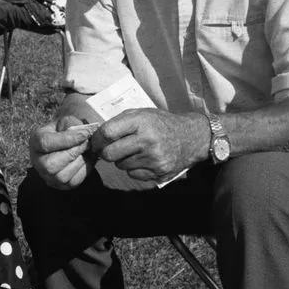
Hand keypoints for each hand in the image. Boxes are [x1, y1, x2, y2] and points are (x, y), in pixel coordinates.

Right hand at [29, 117, 96, 189]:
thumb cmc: (65, 129)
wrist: (66, 142)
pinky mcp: (59, 185)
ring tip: (89, 150)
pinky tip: (88, 158)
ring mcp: (46, 176)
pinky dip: (84, 170)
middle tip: (88, 143)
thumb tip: (85, 133)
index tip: (85, 134)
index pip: (46, 143)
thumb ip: (73, 125)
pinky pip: (73, 182)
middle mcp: (36, 161)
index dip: (67, 139)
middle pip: (51, 164)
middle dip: (73, 153)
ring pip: (62, 176)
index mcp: (35, 141)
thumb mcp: (66, 121)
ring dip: (80, 162)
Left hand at [90, 109, 208, 181]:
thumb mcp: (141, 113)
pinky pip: (133, 175)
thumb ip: (119, 121)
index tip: (96, 141)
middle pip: (110, 154)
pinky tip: (144, 159)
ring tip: (134, 151)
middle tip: (110, 149)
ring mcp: (154, 158)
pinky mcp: (159, 172)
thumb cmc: (161, 123)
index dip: (97, 139)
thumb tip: (96, 135)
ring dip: (122, 160)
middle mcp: (147, 140)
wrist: (191, 137)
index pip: (107, 132)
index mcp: (141, 122)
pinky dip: (134, 169)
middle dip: (106, 152)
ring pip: (121, 165)